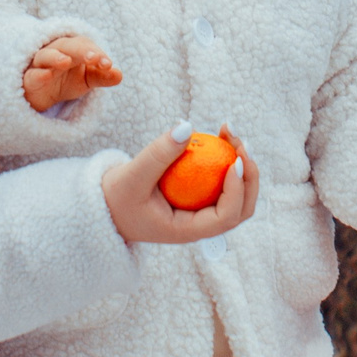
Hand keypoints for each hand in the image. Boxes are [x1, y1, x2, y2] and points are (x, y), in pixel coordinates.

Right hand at [23, 34, 121, 111]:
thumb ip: (102, 76)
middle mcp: (56, 51)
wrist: (44, 95)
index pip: (86, 45)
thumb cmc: (67, 80)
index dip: (97, 53)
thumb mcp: (87, 80)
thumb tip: (119, 75)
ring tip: (66, 61)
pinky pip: (32, 74)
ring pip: (46, 55)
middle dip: (81, 50)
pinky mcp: (29, 79)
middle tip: (93, 59)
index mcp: (73, 49)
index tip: (108, 65)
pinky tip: (46, 75)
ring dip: (56, 57)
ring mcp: (40, 64)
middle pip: (67, 45)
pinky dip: (39, 74)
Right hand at [102, 123, 258, 244]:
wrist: (106, 207)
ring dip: (242, 165)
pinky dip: (225, 160)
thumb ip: (158, 154)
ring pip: (237, 194)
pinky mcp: (199, 198)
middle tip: (240, 142)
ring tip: (230, 132)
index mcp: (188, 230)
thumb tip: (187, 126)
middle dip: (250, 176)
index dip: (237, 191)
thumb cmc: (116, 197)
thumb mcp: (131, 176)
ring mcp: (202, 213)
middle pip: (242, 208)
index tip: (233, 161)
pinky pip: (221, 181)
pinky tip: (219, 135)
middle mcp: (201, 225)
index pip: (225, 218)